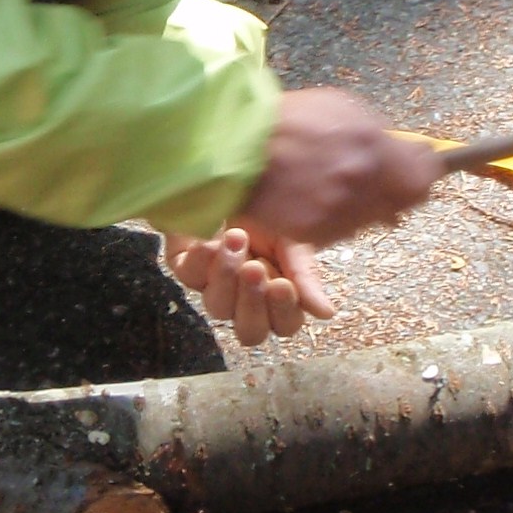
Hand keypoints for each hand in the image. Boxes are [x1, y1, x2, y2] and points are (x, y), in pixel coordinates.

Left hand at [163, 225, 335, 346]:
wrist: (241, 180)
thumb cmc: (274, 212)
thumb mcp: (295, 239)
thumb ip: (306, 277)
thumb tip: (327, 313)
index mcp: (278, 300)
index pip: (285, 325)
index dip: (283, 311)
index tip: (282, 284)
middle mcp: (245, 302)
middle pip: (250, 331)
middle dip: (252, 301)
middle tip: (255, 268)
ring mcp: (214, 288)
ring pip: (218, 307)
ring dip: (227, 276)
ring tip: (236, 240)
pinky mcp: (186, 269)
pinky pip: (191, 276)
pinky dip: (201, 261)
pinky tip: (211, 242)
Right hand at [237, 89, 443, 248]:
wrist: (233, 149)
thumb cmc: (286, 121)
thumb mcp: (340, 108)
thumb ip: (379, 132)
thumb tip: (410, 150)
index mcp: (371, 145)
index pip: (426, 174)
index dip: (425, 172)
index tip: (420, 169)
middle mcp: (361, 182)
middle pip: (406, 201)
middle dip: (399, 191)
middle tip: (379, 180)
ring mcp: (340, 211)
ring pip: (375, 218)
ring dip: (366, 205)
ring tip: (336, 185)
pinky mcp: (318, 233)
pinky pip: (344, 231)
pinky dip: (337, 219)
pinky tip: (316, 198)